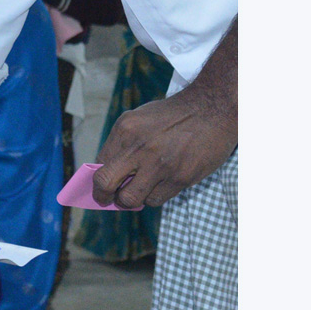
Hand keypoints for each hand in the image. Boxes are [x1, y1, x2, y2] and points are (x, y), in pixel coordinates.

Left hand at [92, 71, 235, 208]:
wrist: (211, 109)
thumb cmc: (172, 116)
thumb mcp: (139, 119)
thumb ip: (122, 143)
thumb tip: (108, 172)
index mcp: (125, 129)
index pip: (99, 163)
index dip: (98, 178)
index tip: (102, 185)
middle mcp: (139, 147)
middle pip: (105, 183)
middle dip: (103, 196)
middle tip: (108, 200)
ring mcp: (160, 165)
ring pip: (131, 199)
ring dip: (133, 199)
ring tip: (140, 189)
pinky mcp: (180, 178)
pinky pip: (156, 199)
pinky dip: (153, 196)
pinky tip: (160, 184)